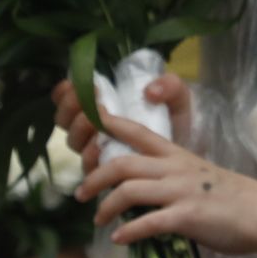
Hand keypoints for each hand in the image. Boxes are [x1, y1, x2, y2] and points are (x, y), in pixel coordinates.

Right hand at [55, 72, 192, 174]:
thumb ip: (170, 86)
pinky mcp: (106, 174)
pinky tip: (99, 146)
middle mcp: (94, 130)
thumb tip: (151, 91)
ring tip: (95, 119)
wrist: (192, 154)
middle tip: (91, 99)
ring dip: (80, 128)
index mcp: (103, 108)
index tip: (72, 83)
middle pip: (65, 121)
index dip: (64, 93)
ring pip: (74, 142)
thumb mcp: (178, 98)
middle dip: (71, 107)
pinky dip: (90, 155)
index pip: (70, 99)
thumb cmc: (180, 123)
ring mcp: (99, 152)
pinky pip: (89, 167)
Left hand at [72, 104, 256, 255]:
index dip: (110, 125)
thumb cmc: (233, 198)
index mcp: (177, 156)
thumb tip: (144, 193)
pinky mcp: (186, 217)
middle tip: (81, 194)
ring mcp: (181, 192)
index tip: (89, 122)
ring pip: (129, 191)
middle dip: (95, 178)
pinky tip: (120, 240)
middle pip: (122, 164)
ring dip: (106, 207)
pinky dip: (129, 232)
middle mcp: (175, 169)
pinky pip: (148, 223)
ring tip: (98, 220)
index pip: (138, 132)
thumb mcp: (200, 176)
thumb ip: (172, 178)